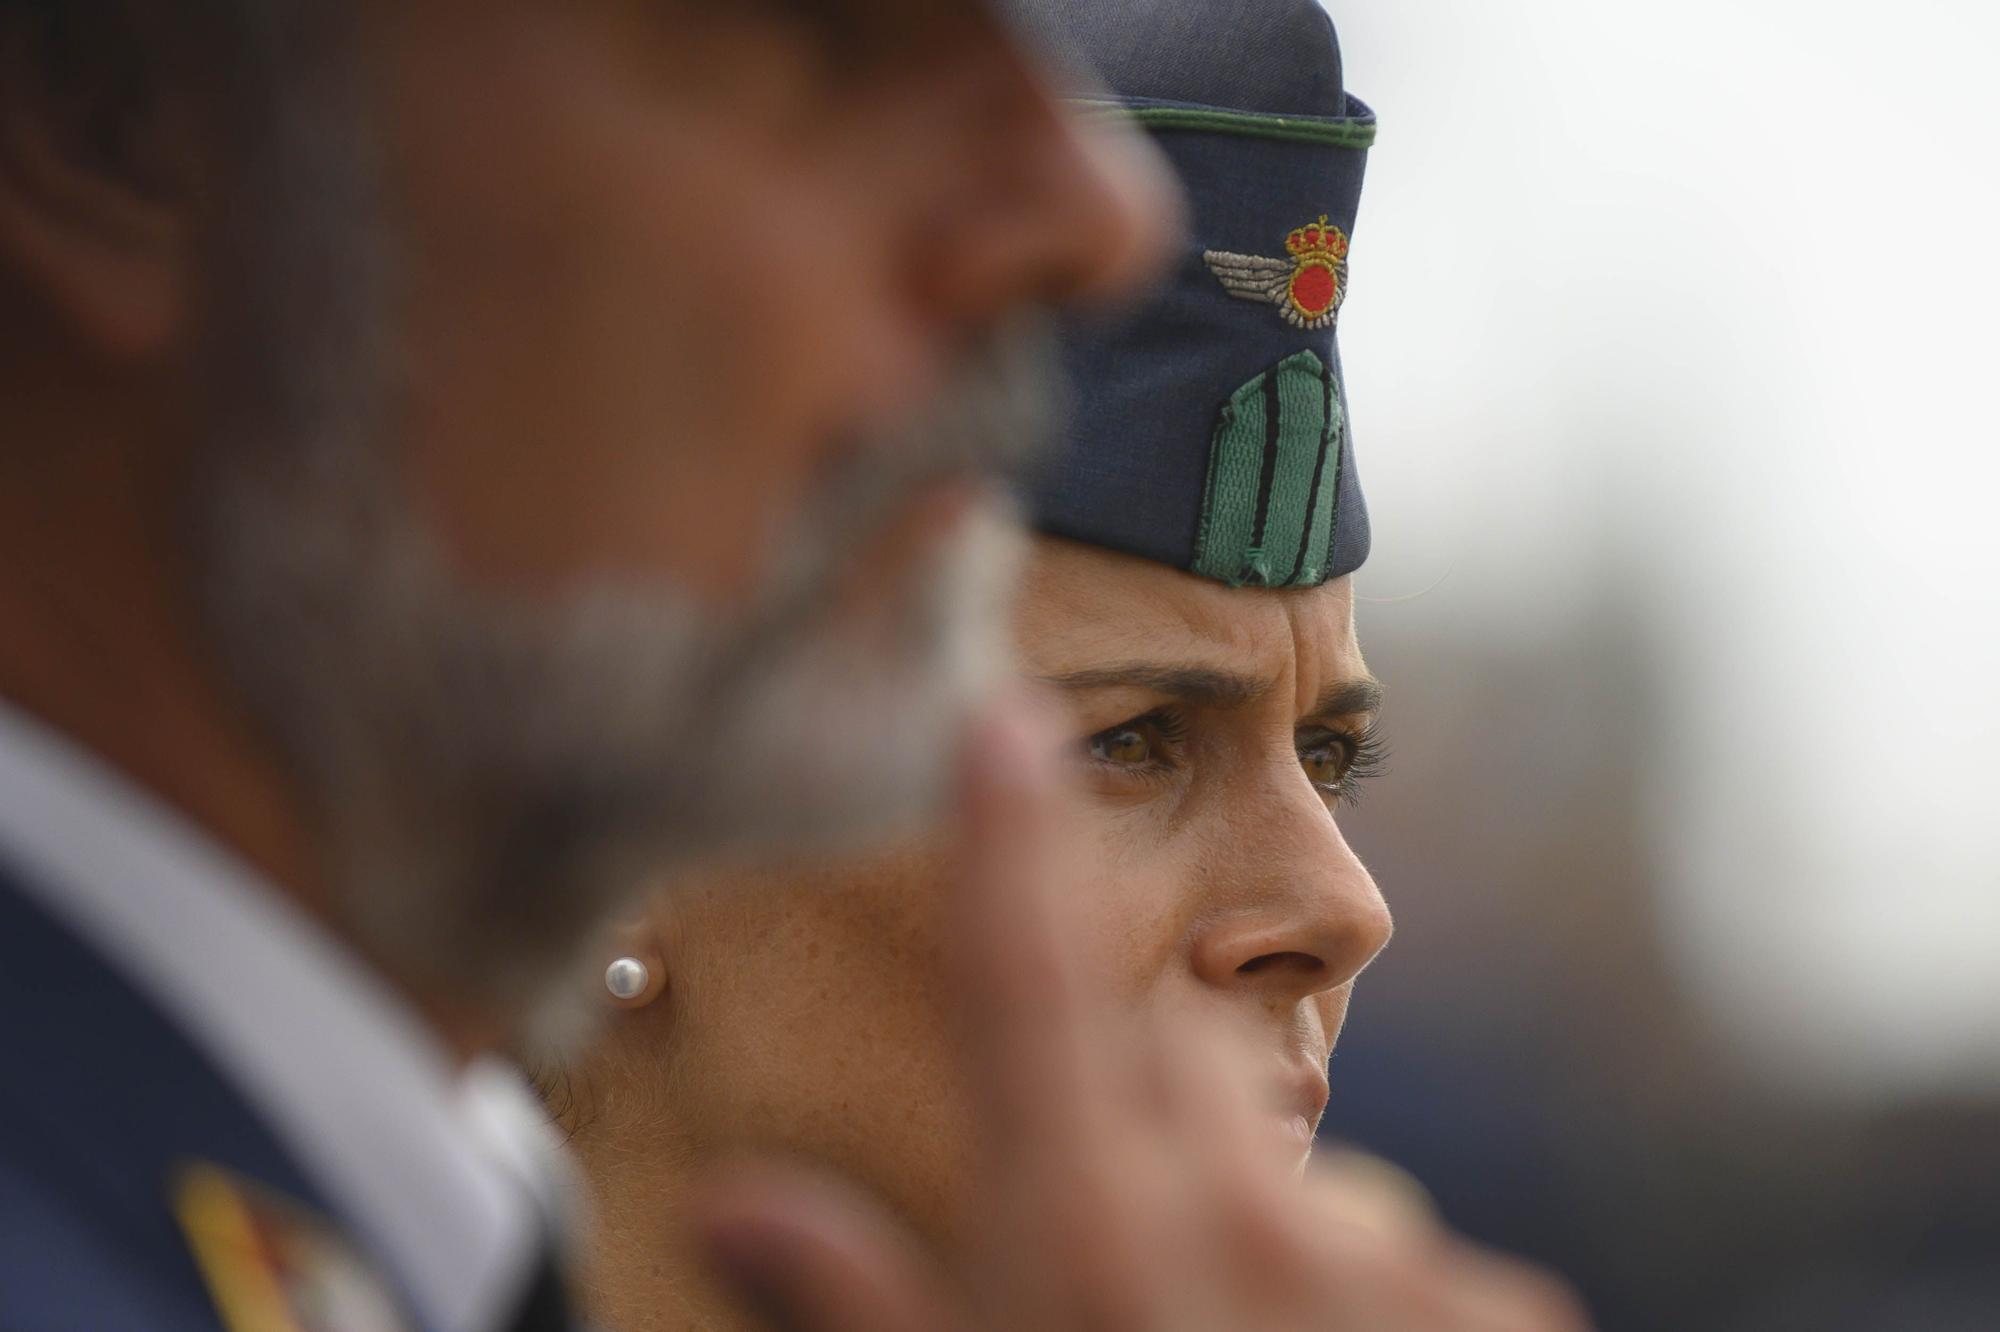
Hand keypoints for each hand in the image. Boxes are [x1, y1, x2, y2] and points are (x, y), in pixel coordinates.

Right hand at [696, 699, 1592, 1331]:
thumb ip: (858, 1306)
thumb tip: (738, 1204)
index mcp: (1083, 1232)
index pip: (1022, 988)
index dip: (1000, 844)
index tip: (993, 718)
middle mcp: (1239, 1218)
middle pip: (1167, 1073)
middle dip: (1135, 1131)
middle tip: (1110, 1268)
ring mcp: (1383, 1265)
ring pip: (1295, 1177)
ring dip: (1261, 1241)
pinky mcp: (1497, 1317)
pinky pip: (1407, 1262)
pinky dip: (1370, 1311)